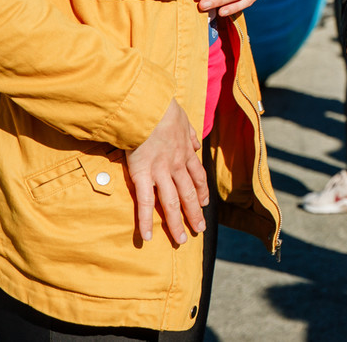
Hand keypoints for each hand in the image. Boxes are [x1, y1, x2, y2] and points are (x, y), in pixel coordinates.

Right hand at [125, 100, 207, 244]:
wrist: (149, 106)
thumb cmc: (162, 110)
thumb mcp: (184, 120)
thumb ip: (190, 134)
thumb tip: (196, 143)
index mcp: (185, 153)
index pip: (197, 177)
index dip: (202, 192)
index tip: (205, 204)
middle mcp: (176, 166)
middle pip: (188, 195)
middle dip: (194, 214)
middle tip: (199, 230)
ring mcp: (160, 172)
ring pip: (171, 203)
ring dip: (176, 223)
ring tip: (180, 240)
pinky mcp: (142, 174)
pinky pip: (145, 202)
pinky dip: (146, 220)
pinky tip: (148, 236)